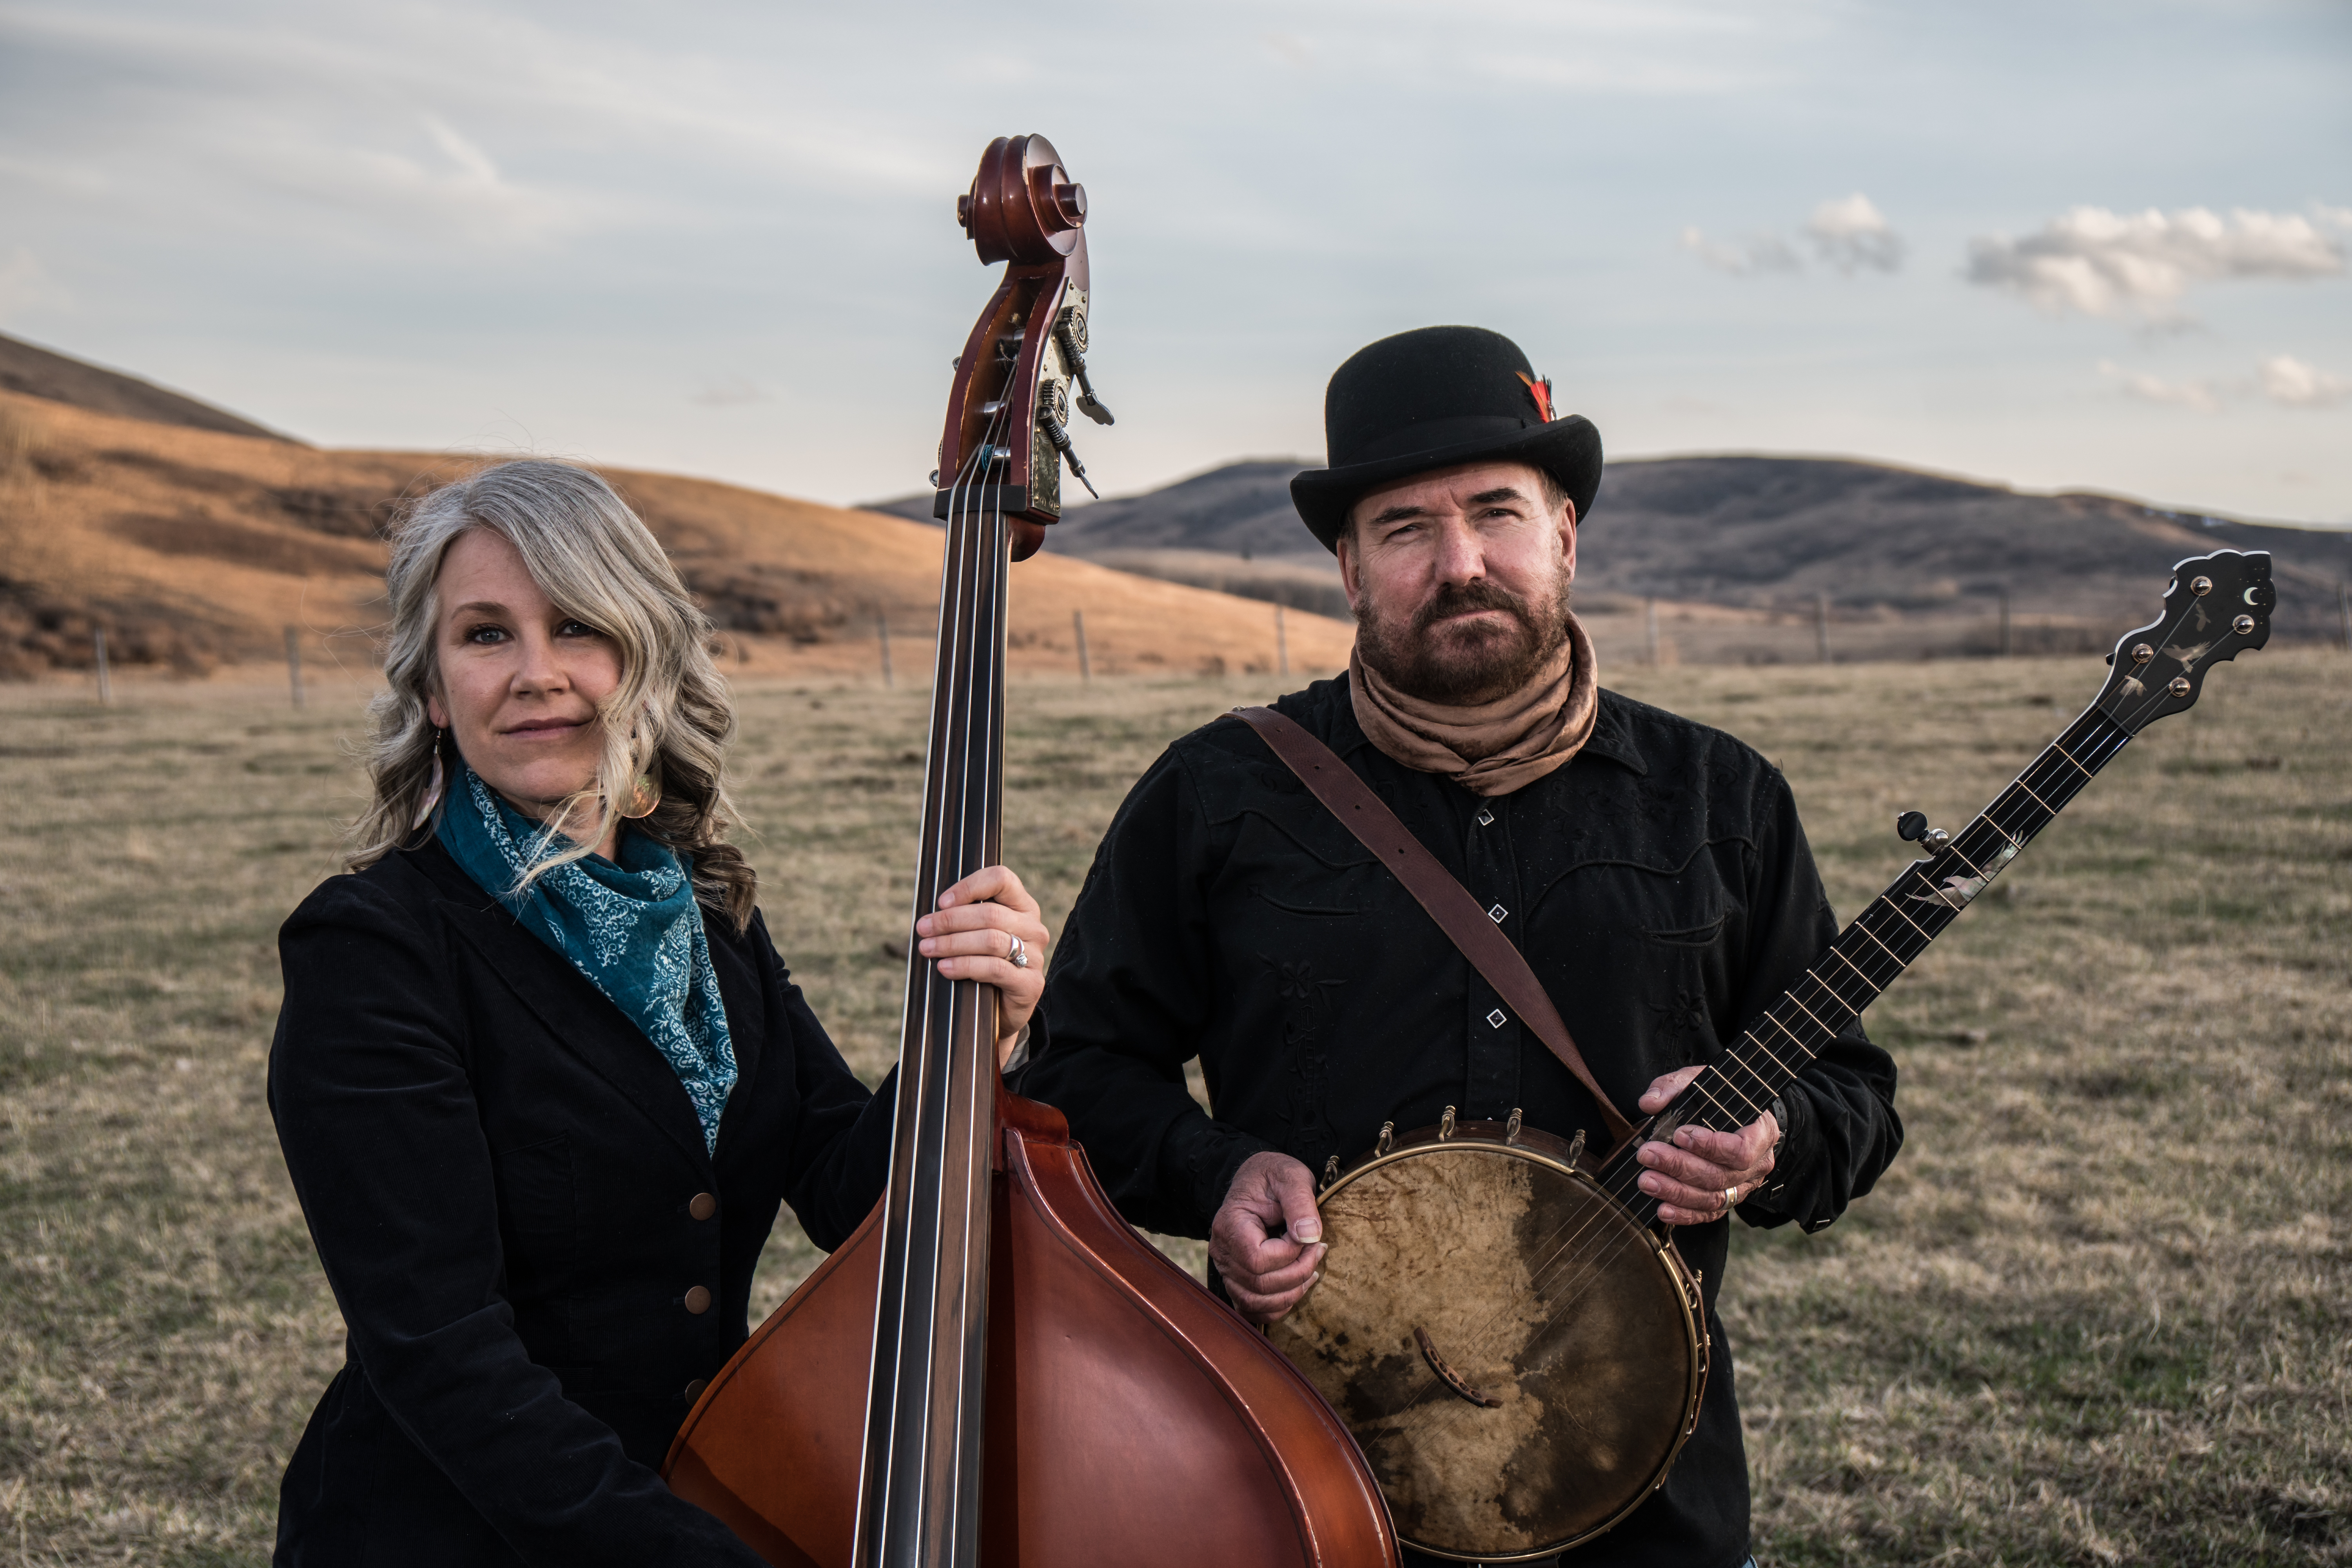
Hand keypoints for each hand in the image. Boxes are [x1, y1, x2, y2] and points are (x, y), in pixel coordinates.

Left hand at [915, 865, 1049, 1068]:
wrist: (1001, 1011)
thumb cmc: (982, 965)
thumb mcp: (975, 936)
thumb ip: (964, 918)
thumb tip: (929, 915)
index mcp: (1022, 906)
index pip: (1001, 879)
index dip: (969, 887)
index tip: (941, 902)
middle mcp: (1033, 927)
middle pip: (990, 914)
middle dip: (950, 920)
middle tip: (923, 929)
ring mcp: (1035, 956)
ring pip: (991, 940)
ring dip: (953, 943)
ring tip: (927, 949)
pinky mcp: (1030, 983)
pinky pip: (995, 969)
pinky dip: (965, 966)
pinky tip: (944, 968)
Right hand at [1209, 1151, 1326, 1324]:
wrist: (1258, 1181)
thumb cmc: (1273, 1177)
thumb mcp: (1290, 1177)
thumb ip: (1300, 1202)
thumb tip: (1310, 1235)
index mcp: (1230, 1224)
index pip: (1257, 1259)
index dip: (1289, 1254)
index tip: (1308, 1235)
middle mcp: (1222, 1251)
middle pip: (1258, 1284)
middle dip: (1297, 1273)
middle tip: (1319, 1250)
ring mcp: (1227, 1269)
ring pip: (1254, 1302)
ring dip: (1290, 1294)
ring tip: (1312, 1272)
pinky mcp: (1236, 1280)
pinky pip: (1251, 1308)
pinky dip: (1276, 1307)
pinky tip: (1296, 1287)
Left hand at [1634, 1065, 1780, 1226]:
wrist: (1736, 1116)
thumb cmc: (1720, 1098)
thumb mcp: (1700, 1081)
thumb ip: (1674, 1087)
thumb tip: (1649, 1103)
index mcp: (1760, 1132)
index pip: (1741, 1150)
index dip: (1710, 1147)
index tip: (1680, 1135)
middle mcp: (1757, 1165)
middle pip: (1720, 1176)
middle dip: (1679, 1167)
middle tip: (1647, 1155)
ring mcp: (1744, 1186)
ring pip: (1713, 1198)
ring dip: (1676, 1192)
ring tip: (1647, 1181)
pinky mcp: (1728, 1200)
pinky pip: (1709, 1214)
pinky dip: (1685, 1214)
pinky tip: (1662, 1209)